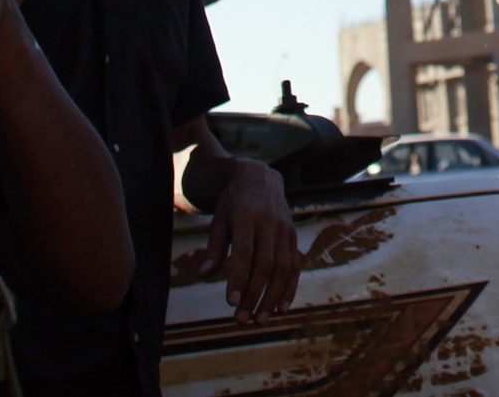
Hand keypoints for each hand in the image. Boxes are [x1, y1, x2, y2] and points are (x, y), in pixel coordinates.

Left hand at [197, 160, 299, 323]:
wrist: (259, 179)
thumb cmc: (232, 203)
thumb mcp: (218, 219)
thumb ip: (214, 247)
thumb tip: (204, 275)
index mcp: (247, 217)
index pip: (245, 253)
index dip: (239, 279)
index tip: (231, 303)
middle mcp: (270, 224)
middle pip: (266, 265)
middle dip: (255, 295)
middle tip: (241, 320)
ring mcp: (285, 230)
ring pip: (283, 268)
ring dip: (273, 297)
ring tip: (260, 320)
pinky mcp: (293, 236)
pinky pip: (295, 265)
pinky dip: (290, 288)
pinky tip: (282, 308)